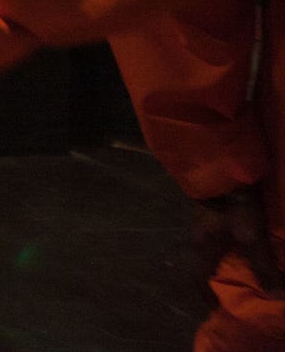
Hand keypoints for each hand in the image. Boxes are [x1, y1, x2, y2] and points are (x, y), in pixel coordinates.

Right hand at [193, 182, 284, 304]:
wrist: (225, 167)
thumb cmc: (233, 206)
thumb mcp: (251, 237)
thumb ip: (263, 266)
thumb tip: (277, 298)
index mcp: (202, 247)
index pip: (199, 279)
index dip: (208, 296)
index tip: (220, 309)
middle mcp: (200, 238)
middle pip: (208, 266)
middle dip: (222, 282)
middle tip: (240, 293)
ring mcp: (207, 223)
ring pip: (217, 252)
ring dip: (231, 264)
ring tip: (249, 272)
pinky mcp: (217, 213)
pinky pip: (225, 239)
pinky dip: (236, 250)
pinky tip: (249, 248)